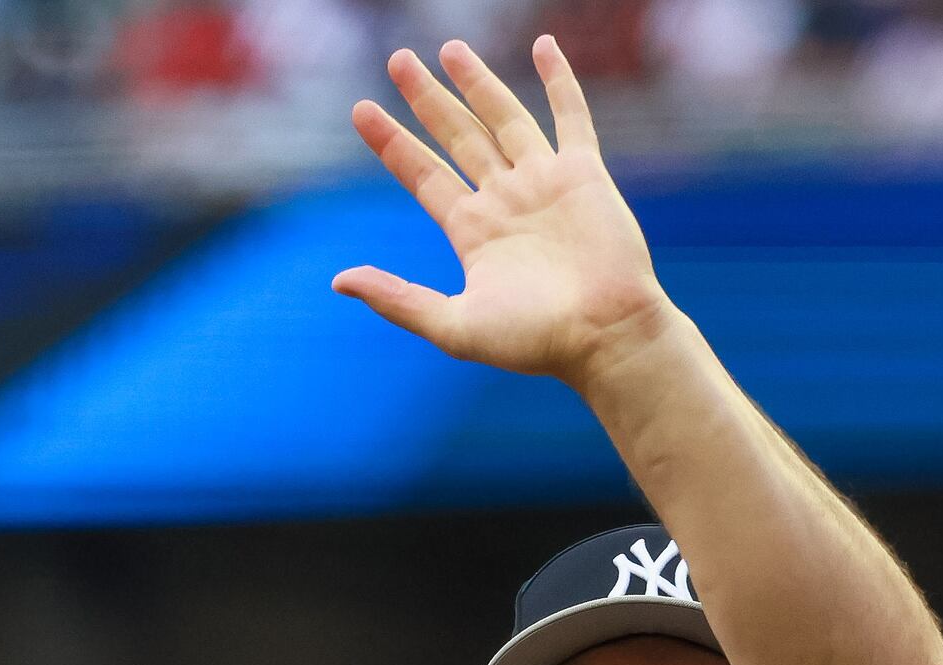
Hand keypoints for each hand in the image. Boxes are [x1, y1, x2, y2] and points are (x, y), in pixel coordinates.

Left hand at [332, 38, 678, 386]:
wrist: (604, 336)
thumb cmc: (534, 341)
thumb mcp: (453, 325)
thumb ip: (397, 300)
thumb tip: (338, 281)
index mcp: (472, 232)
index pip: (422, 174)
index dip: (392, 143)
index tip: (361, 110)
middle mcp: (503, 200)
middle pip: (457, 136)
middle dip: (426, 99)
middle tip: (398, 60)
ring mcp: (543, 182)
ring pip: (503, 117)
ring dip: (477, 81)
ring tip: (449, 47)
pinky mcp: (584, 174)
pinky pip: (570, 116)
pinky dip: (559, 80)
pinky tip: (544, 45)